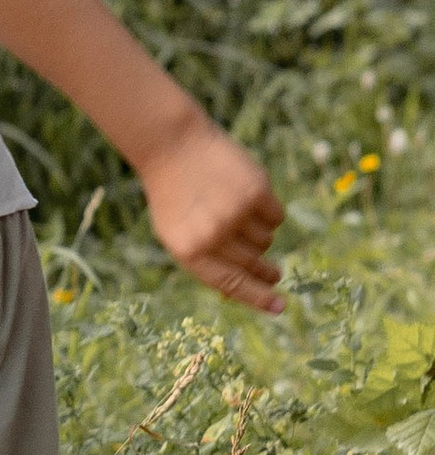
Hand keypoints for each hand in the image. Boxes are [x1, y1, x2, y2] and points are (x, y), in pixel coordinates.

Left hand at [139, 117, 284, 312]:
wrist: (173, 147)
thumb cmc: (175, 197)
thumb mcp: (177, 235)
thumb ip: (206, 263)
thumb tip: (236, 293)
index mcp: (189, 251)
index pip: (231, 284)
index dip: (258, 298)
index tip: (279, 307)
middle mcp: (213, 236)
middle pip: (253, 263)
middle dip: (265, 270)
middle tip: (274, 273)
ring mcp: (235, 213)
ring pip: (266, 240)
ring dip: (257, 233)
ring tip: (235, 214)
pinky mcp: (256, 192)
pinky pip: (276, 218)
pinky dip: (268, 213)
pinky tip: (247, 198)